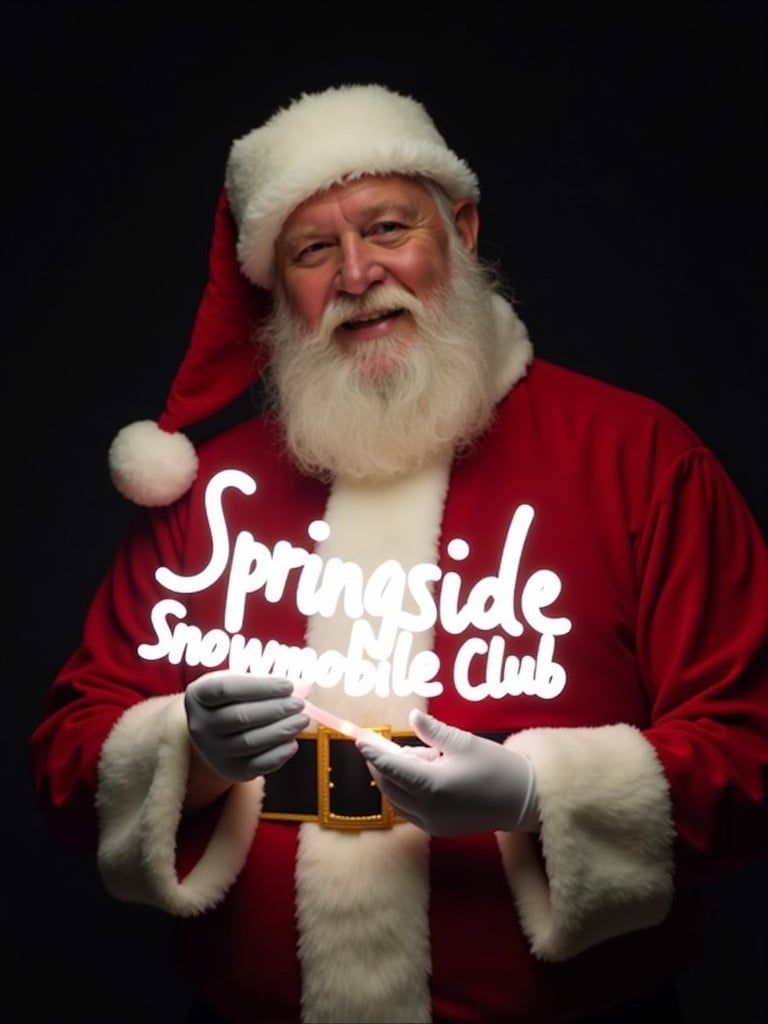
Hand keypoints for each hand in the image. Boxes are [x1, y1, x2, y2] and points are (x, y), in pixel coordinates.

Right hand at [184, 671, 308, 781]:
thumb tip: (304, 685)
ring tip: (301, 720)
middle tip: (298, 704)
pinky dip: (277, 755)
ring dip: (281, 731)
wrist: (215, 734)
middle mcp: (201, 725)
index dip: (261, 687)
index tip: (288, 685)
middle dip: (275, 710)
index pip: (228, 689)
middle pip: (240, 717)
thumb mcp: (240, 684)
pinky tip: (292, 743)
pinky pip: (256, 766)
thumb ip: (267, 683)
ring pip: (250, 742)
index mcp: (198, 696)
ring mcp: (213, 751)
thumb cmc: (231, 701)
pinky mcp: (230, 770)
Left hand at [356, 709, 536, 835]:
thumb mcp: (465, 743)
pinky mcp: (438, 829)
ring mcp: (431, 823)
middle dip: (382, 764)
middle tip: (386, 743)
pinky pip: (409, 810)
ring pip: (396, 799)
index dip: (373, 752)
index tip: (360, 739)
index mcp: (432, 785)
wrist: (524, 802)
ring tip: (420, 757)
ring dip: (395, 778)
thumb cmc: (497, 768)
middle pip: (389, 784)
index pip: (391, 767)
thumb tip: (413, 716)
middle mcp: (427, 809)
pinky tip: (424, 774)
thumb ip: (434, 731)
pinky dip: (405, 791)